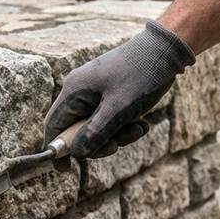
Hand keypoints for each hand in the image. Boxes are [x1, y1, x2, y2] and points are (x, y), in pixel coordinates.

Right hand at [43, 20, 195, 157]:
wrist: (166, 49)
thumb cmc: (142, 74)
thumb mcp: (119, 109)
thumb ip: (96, 133)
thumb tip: (77, 153)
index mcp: (74, 91)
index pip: (53, 125)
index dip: (56, 149)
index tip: (65, 169)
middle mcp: (79, 92)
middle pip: (76, 131)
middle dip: (98, 142)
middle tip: (119, 145)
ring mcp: (94, 93)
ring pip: (95, 128)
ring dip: (116, 136)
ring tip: (139, 128)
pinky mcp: (108, 95)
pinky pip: (108, 120)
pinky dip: (123, 126)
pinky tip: (141, 122)